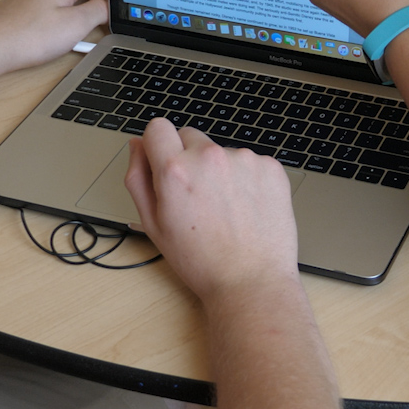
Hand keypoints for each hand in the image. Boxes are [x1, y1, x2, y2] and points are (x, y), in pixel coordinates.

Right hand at [124, 119, 300, 301]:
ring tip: (226, 209)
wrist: (250, 281)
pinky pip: (250, 162)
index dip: (158, 146)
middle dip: (189, 159)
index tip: (165, 162)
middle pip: (190, 136)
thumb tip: (138, 146)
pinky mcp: (271, 167)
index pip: (157, 128)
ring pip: (221, 152)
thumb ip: (138, 178)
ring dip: (220, 170)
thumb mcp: (153, 224)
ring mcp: (244, 160)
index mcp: (175, 170)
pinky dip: (247, 179)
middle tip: (197, 197)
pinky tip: (246, 207)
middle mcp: (209, 158)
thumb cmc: (202, 260)